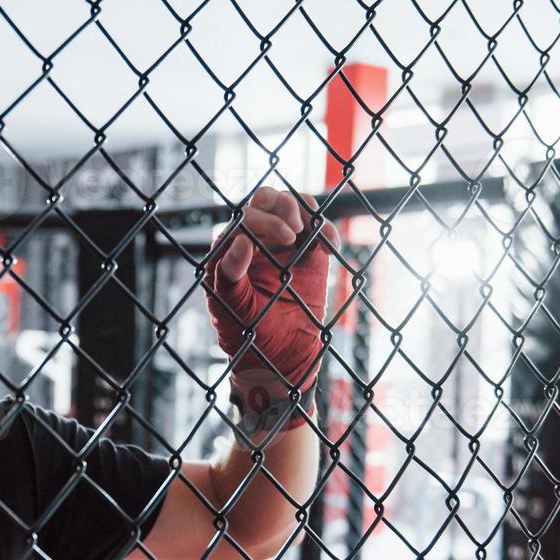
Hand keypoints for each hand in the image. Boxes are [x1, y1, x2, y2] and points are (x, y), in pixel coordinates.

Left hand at [201, 185, 337, 427]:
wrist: (282, 358)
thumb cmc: (248, 336)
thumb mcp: (233, 309)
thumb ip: (230, 276)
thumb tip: (239, 242)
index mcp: (228, 251)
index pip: (242, 220)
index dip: (263, 221)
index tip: (285, 239)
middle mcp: (253, 240)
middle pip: (265, 201)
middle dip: (282, 207)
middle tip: (294, 232)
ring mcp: (282, 244)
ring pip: (290, 205)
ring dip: (304, 209)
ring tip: (313, 234)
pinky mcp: (307, 253)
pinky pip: (316, 227)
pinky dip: (325, 230)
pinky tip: (330, 248)